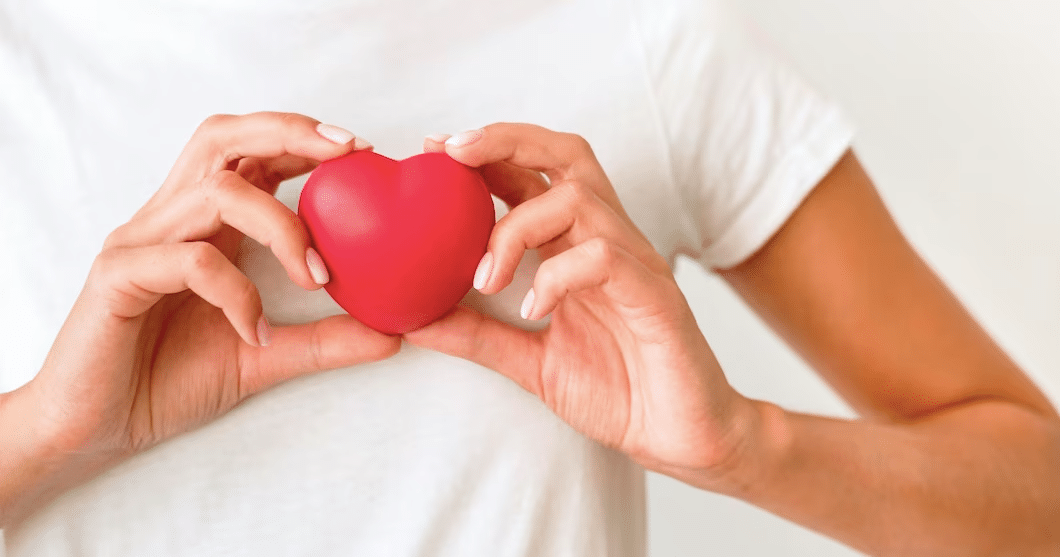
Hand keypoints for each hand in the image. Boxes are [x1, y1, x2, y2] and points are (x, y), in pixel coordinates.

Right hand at [31, 112, 399, 468]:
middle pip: (221, 138)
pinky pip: (189, 261)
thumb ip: (324, 341)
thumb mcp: (265, 357)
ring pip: (215, 193)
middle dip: (288, 133)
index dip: (302, 138)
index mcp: (202, 224)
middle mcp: (170, 219)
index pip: (249, 153)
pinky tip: (255, 331)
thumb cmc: (169, 380)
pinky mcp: (118, 276)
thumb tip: (394, 334)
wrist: (97, 430)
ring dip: (281, 227)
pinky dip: (236, 292)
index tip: (361, 150)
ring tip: (317, 276)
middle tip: (347, 153)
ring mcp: (140, 243)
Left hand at [406, 124, 758, 483]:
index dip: (487, 152)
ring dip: (516, 229)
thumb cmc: (618, 391)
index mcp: (577, 247)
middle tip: (452, 152)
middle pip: (567, 156)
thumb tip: (413, 319)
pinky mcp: (655, 295)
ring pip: (578, 200)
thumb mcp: (529, 362)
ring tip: (486, 280)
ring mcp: (634, 264)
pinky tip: (533, 311)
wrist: (680, 436)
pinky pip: (604, 258)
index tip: (434, 149)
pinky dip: (557, 276)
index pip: (535, 175)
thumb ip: (478, 335)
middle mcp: (607, 241)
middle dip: (506, 141)